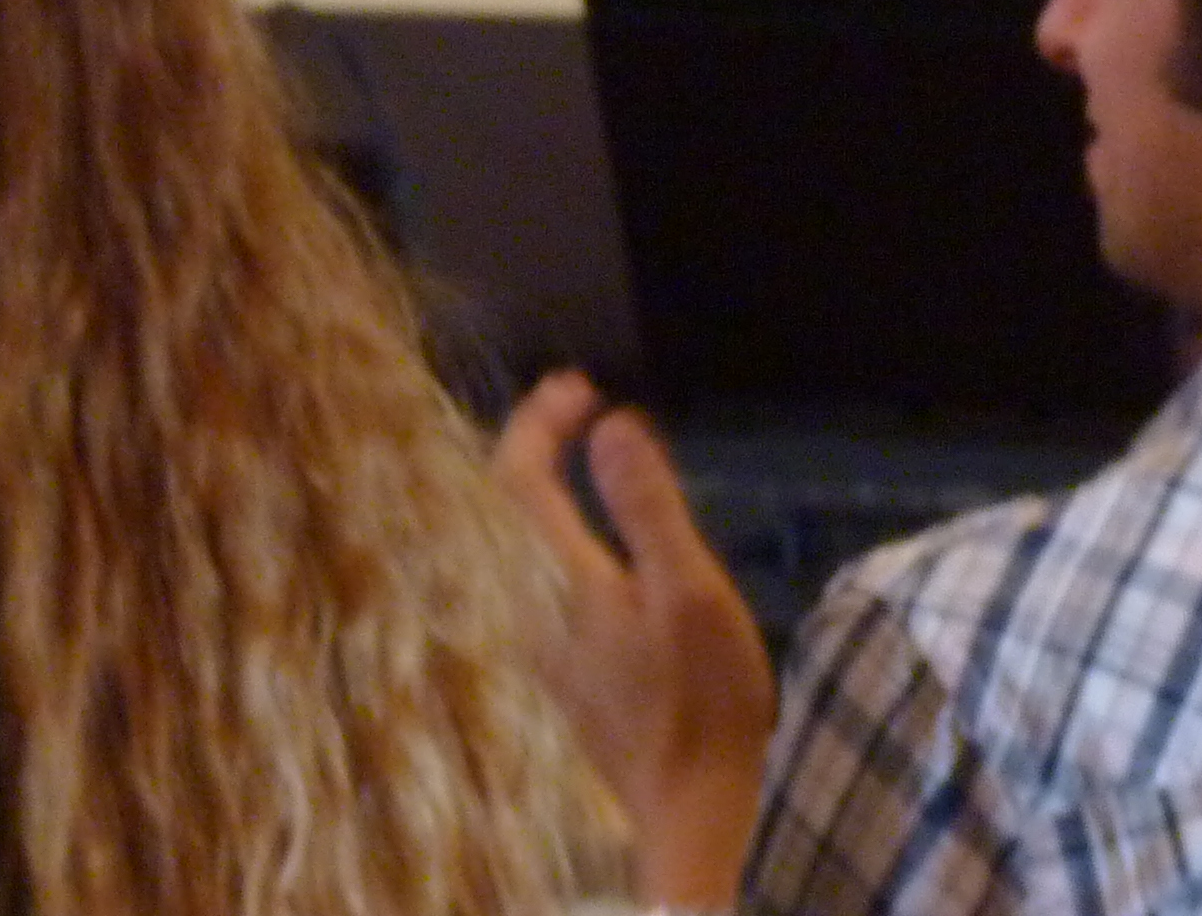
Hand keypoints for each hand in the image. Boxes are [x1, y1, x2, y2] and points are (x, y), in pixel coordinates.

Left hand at [493, 370, 776, 906]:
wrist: (689, 814)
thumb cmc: (698, 702)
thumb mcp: (688, 595)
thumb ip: (647, 509)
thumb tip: (611, 425)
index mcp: (558, 576)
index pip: (516, 475)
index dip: (539, 420)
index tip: (581, 386)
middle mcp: (531, 604)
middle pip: (503, 505)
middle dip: (532, 442)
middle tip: (575, 401)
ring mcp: (543, 644)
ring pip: (517, 541)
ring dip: (541, 486)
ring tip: (580, 452)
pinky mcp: (563, 672)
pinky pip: (538, 574)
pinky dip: (555, 530)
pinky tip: (593, 535)